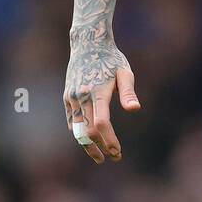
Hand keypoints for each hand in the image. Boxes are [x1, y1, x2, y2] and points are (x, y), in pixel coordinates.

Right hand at [63, 38, 139, 163]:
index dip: (109, 141)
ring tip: (99, 157)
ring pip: (77, 129)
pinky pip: (70, 121)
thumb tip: (135, 109)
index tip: (118, 152)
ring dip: (88, 145)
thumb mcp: (125, 72)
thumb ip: (128, 92)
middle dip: (101, 147)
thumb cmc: (111, 59)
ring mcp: (71, 97)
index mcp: (98, 92)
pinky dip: (78, 133)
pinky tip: (87, 142)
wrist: (88, 44)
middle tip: (114, 157)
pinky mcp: (66, 97)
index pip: (101, 124)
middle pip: (89, 131)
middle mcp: (82, 96)